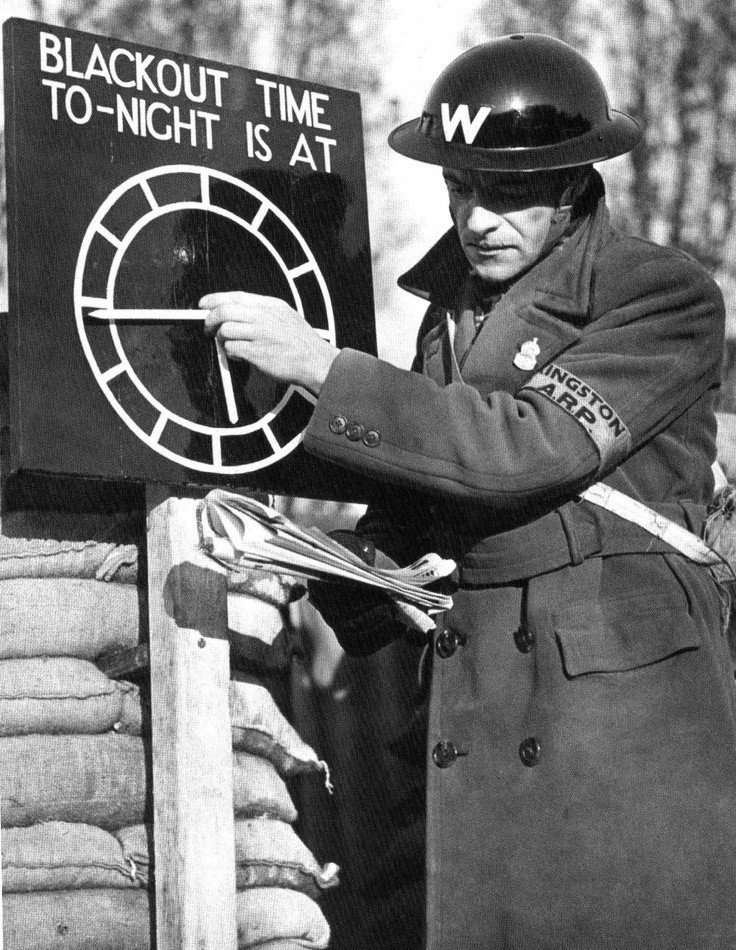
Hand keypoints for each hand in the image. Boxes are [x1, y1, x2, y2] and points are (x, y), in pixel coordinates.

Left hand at [199, 291, 338, 395]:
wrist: (316, 362)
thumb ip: (262, 311)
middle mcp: (264, 317)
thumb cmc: (301, 343)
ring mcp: (260, 334)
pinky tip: (240, 356)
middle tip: (208, 328)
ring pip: (226, 330)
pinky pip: (231, 349)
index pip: (236, 296)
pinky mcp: (256, 353)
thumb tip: (235, 312)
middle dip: (210, 320)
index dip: (214, 299)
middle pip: (224, 311)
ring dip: (222, 339)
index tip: (204, 304)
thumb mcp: (286, 316)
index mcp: (271, 305)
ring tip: (230, 345)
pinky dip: (230, 354)